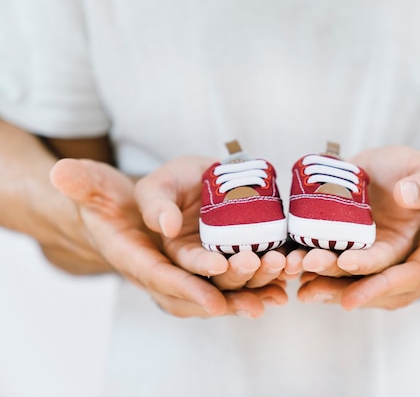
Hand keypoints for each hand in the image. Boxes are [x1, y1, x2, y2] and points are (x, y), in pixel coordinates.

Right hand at [50, 158, 285, 317]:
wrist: (136, 210)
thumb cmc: (121, 197)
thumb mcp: (103, 185)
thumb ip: (87, 184)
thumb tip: (76, 180)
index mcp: (134, 257)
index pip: (160, 278)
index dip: (188, 288)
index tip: (214, 300)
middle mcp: (164, 272)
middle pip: (197, 292)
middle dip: (229, 293)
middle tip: (258, 290)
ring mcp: (188, 272)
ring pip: (219, 291)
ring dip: (250, 293)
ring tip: (278, 292)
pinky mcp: (209, 265)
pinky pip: (234, 283)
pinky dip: (258, 288)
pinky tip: (282, 291)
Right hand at [134, 156, 288, 291]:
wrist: (202, 179)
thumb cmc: (173, 182)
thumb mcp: (156, 186)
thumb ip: (156, 205)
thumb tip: (167, 226)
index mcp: (175, 255)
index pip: (185, 268)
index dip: (201, 268)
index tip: (217, 264)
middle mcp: (204, 267)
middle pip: (219, 282)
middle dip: (237, 276)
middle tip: (253, 262)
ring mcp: (229, 265)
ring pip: (245, 282)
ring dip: (262, 278)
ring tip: (279, 265)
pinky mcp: (250, 256)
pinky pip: (265, 272)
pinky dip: (279, 274)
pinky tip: (293, 271)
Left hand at [294, 145, 419, 298]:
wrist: (387, 170)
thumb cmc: (414, 171)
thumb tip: (406, 195)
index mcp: (402, 245)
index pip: (386, 262)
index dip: (367, 263)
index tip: (348, 261)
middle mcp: (374, 256)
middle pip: (352, 273)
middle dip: (331, 271)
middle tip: (309, 263)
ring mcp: (351, 252)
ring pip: (330, 270)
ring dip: (311, 270)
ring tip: (290, 266)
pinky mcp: (331, 242)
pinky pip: (315, 253)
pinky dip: (298, 257)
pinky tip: (282, 260)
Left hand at [299, 143, 419, 309]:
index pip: (414, 274)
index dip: (382, 284)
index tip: (350, 294)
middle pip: (380, 286)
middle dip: (345, 288)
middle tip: (310, 286)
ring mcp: (401, 260)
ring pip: (364, 283)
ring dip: (330, 287)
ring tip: (297, 285)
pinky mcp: (383, 250)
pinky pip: (355, 272)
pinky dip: (328, 275)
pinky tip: (298, 271)